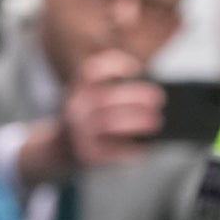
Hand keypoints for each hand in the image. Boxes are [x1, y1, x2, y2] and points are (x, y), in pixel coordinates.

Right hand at [61, 48, 162, 168]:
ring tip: (156, 120)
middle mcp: (75, 109)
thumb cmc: (90, 119)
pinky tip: (144, 147)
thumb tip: (152, 94)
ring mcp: (78, 132)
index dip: (113, 66)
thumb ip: (115, 92)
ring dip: (138, 120)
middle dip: (137, 96)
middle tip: (158, 98)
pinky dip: (132, 148)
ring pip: (109, 122)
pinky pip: (113, 150)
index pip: (90, 72)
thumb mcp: (92, 99)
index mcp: (77, 90)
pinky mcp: (87, 154)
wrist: (60, 149)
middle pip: (106, 97)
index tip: (135, 68)